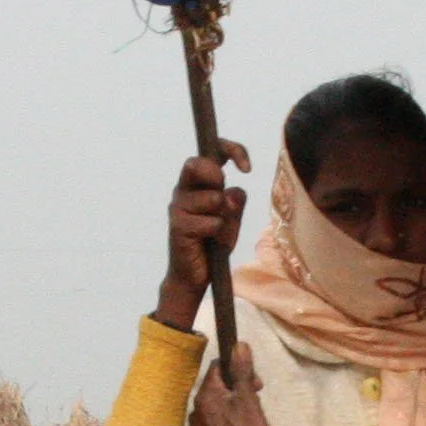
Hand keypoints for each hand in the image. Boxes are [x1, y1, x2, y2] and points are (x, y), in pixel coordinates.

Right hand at [158, 142, 250, 330]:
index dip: (232, 151)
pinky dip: (219, 234)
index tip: (247, 169)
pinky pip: (212, 223)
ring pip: (213, 198)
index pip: (211, 153)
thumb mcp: (232, 218)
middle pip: (197, 164)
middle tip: (221, 201)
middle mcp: (183, 190)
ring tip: (215, 232)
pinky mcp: (178, 226)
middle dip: (217, 178)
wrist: (194, 274)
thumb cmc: (213, 241)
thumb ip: (236, 201)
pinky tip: (208, 243)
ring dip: (224, 217)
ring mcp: (177, 207)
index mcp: (197, 183)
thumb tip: (232, 191)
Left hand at [190, 343, 276, 425]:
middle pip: (214, 390)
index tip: (256, 383)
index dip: (238, 371)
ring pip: (213, 411)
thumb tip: (238, 344)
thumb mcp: (252, 402)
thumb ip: (243, 373)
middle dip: (235, 390)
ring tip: (249, 422)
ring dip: (229, 409)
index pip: (216, 368)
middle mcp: (194, 413)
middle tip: (257, 401)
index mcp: (206, 398)